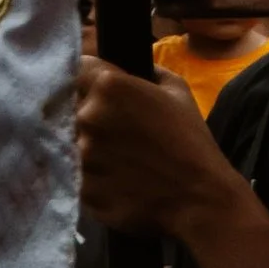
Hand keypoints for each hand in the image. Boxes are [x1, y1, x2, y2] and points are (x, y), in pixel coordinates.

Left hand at [74, 53, 239, 240]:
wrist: (197, 197)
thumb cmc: (190, 138)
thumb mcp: (176, 89)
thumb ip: (147, 73)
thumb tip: (133, 72)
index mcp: (108, 86)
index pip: (77, 71)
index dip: (88, 80)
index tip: (96, 90)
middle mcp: (88, 117)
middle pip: (71, 108)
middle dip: (87, 115)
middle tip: (111, 130)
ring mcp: (81, 157)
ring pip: (72, 144)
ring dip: (87, 148)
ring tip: (113, 159)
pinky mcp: (82, 191)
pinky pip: (76, 176)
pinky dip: (90, 177)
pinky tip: (112, 181)